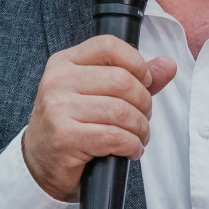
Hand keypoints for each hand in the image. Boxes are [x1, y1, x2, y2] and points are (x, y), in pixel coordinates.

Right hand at [23, 34, 175, 201]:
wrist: (41, 163)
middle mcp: (58, 81)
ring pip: (121, 111)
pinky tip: (130, 150)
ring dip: (140, 128)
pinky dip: (131, 145)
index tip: (145, 81)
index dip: (136, 62)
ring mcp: (59, 109)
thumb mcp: (97, 94)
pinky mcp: (65, 137)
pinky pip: (114, 137)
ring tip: (138, 136)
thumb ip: (134, 78)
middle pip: (121, 80)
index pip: (108, 45)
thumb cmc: (72, 126)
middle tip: (143, 118)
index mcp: (65, 63)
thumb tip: (168, 65)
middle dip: (143, 103)